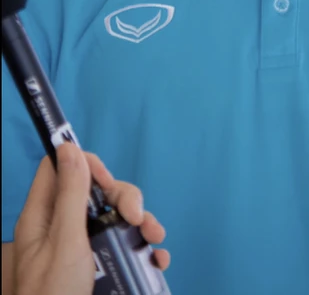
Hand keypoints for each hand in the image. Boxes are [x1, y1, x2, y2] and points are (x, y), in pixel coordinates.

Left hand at [12, 141, 169, 294]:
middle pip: (97, 192)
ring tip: (156, 239)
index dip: (87, 164)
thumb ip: (70, 195)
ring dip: (142, 223)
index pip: (62, 169)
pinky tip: (156, 259)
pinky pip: (126, 246)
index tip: (108, 179)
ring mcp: (83, 249)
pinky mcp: (100, 268)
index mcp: (44, 216)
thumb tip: (69, 147)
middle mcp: (62, 228)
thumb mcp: (64, 242)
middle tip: (136, 216)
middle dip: (124, 198)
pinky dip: (145, 249)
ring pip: (117, 218)